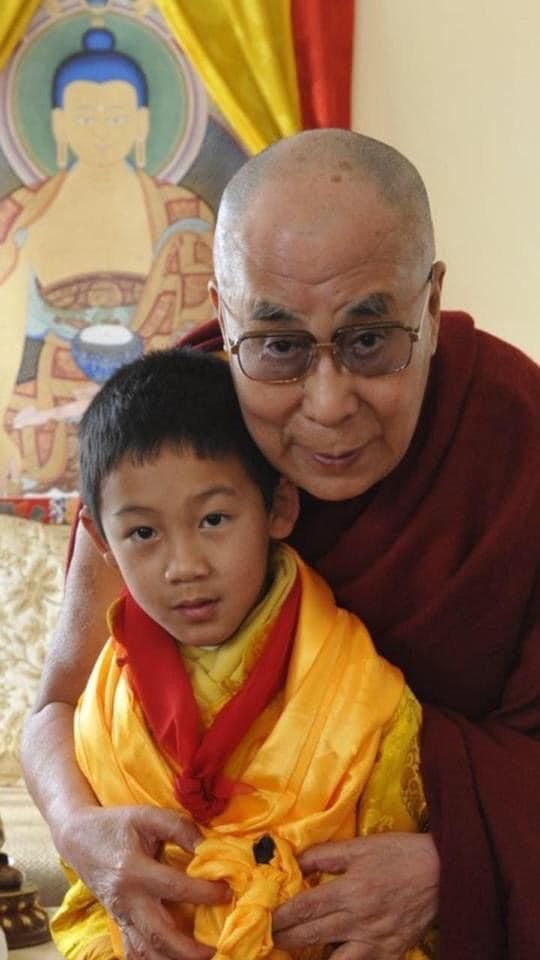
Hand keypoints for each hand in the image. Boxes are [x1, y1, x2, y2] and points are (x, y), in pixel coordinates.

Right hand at [58, 805, 230, 959]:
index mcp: (133, 870)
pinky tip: (173, 959)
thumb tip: (207, 846)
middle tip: (215, 950)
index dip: (204, 892)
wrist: (78, 838)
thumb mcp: (147, 816)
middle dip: (188, 949)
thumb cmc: (116, 824)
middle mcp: (126, 899)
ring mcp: (120, 915)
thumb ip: (179, 827)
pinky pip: (134, 951)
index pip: (174, 887)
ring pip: (145, 951)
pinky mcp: (118, 922)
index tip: (227, 893)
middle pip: (158, 935)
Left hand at [272, 833, 438, 959]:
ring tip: (293, 955)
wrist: (444, 872)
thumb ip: (325, 855)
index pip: (304, 908)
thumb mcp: (361, 847)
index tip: (262, 921)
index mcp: (349, 891)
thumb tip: (295, 862)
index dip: (280, 917)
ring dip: (310, 959)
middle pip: (311, 937)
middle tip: (265, 941)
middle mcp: (359, 921)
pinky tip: (331, 958)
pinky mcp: (392, 954)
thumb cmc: (400, 854)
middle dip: (285, 940)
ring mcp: (375, 943)